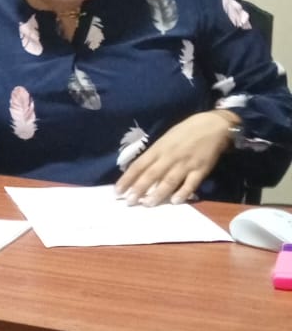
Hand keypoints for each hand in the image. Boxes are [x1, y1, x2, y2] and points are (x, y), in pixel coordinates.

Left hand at [115, 111, 235, 205]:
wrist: (213, 125)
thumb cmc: (185, 132)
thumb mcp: (165, 139)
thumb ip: (154, 154)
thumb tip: (139, 171)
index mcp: (159, 148)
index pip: (139, 165)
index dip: (127, 179)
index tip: (117, 191)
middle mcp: (170, 156)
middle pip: (151, 174)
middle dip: (139, 189)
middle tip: (129, 201)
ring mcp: (186, 163)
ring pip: (169, 181)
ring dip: (157, 194)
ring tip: (147, 204)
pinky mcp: (201, 169)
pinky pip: (190, 183)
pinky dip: (183, 192)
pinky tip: (175, 201)